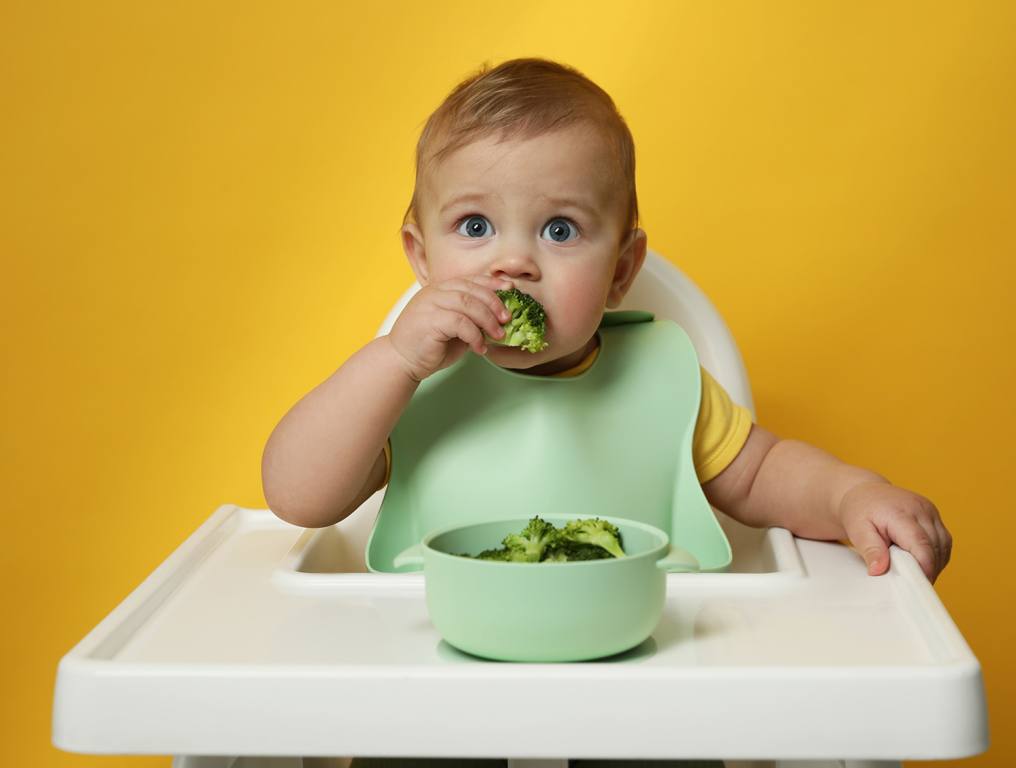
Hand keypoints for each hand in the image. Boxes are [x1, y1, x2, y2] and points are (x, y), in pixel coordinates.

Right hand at [387, 275, 512, 382]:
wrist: (402, 361)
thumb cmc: (429, 345)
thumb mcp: (455, 328)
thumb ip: (471, 318)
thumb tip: (500, 318)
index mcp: (440, 290)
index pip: (470, 280)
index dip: (492, 282)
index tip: (510, 288)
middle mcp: (434, 293)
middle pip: (472, 290)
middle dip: (494, 303)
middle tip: (507, 319)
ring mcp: (430, 305)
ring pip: (468, 304)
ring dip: (488, 320)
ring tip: (498, 335)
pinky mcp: (429, 321)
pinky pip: (460, 323)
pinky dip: (475, 336)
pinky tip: (479, 348)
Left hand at [838, 480, 951, 582]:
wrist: (864, 493)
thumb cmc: (859, 511)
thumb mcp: (856, 530)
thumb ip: (870, 549)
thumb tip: (879, 570)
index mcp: (900, 512)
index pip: (921, 543)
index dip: (924, 567)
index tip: (919, 585)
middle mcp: (920, 509)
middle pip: (935, 547)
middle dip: (928, 569)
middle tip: (912, 585)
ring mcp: (930, 511)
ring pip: (943, 545)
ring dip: (934, 563)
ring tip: (915, 574)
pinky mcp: (934, 516)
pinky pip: (943, 541)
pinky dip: (936, 555)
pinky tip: (922, 562)